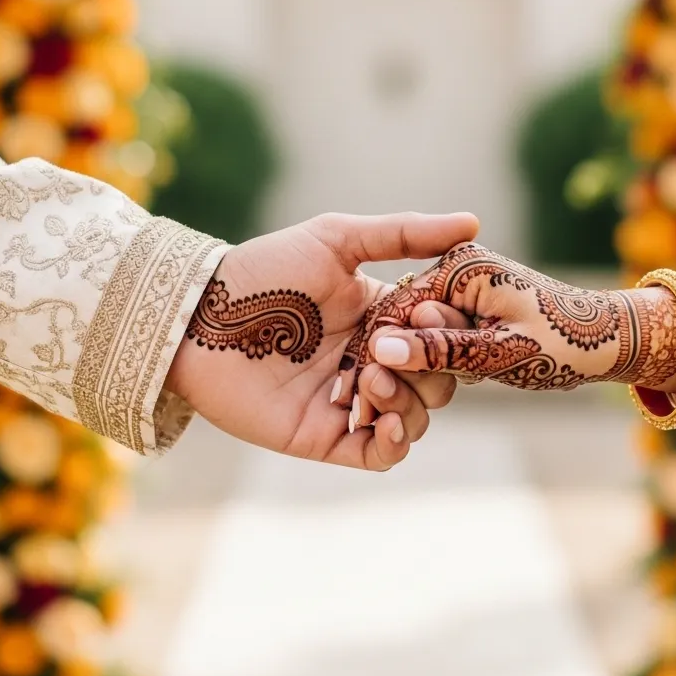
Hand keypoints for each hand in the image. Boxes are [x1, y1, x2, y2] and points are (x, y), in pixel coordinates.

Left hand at [167, 210, 477, 469]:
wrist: (201, 315)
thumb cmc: (266, 269)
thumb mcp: (336, 240)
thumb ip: (403, 234)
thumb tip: (474, 221)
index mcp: (381, 315)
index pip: (439, 332)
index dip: (445, 329)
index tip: (428, 315)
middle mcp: (372, 358)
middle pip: (437, 379)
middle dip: (429, 367)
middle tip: (388, 348)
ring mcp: (350, 399)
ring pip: (415, 417)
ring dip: (409, 400)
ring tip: (371, 375)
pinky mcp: (324, 436)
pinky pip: (379, 454)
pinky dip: (395, 442)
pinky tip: (386, 420)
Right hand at [362, 243, 675, 394]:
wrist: (609, 337)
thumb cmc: (563, 345)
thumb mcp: (498, 355)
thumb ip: (438, 349)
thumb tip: (382, 348)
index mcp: (459, 266)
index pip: (397, 308)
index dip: (384, 354)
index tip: (375, 394)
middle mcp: (455, 266)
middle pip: (404, 319)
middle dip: (408, 361)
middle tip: (423, 395)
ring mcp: (461, 282)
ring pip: (419, 330)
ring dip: (428, 363)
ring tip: (457, 384)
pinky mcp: (468, 299)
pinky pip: (438, 331)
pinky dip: (444, 357)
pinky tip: (465, 375)